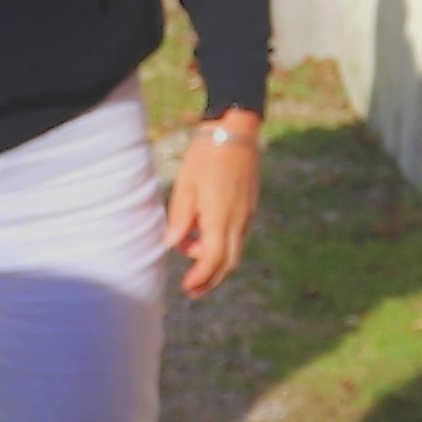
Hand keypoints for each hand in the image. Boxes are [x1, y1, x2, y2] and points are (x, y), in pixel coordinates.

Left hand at [159, 116, 261, 298]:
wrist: (235, 131)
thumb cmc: (206, 155)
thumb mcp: (186, 185)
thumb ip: (180, 217)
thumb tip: (172, 244)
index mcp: (221, 217)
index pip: (213, 259)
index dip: (201, 277)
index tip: (187, 287)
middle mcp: (238, 220)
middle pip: (228, 263)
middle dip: (211, 280)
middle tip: (192, 290)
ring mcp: (247, 214)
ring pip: (235, 250)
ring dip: (215, 261)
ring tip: (190, 252)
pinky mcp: (249, 206)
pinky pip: (237, 236)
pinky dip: (222, 245)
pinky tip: (205, 236)